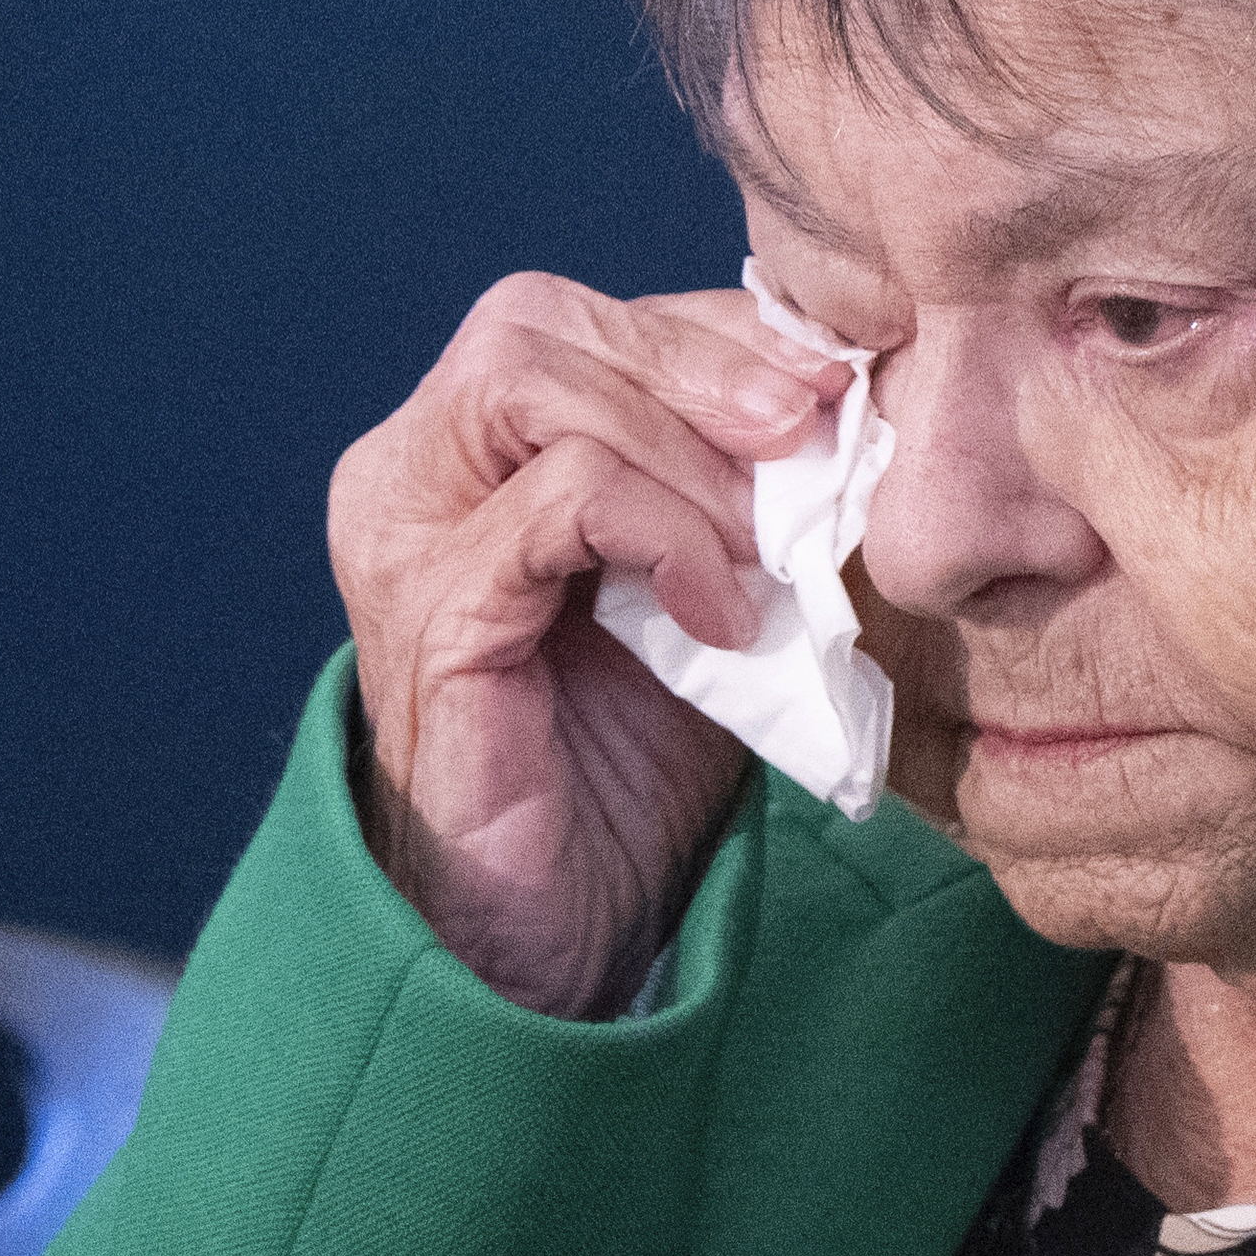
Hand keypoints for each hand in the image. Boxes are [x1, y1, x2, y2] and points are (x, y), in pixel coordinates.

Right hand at [329, 271, 848, 1017]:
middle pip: (541, 321)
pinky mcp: (430, 613)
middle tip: (811, 430)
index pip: (589, 322)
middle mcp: (408, 469)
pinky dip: (663, 533)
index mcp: (466, 446)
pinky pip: (555, 500)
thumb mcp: (708, 582)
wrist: (558, 934)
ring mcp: (402, 535)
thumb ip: (744, 482)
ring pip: (532, 379)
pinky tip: (723, 614)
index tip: (835, 385)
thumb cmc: (628, 756)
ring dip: (684, 446)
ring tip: (767, 540)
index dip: (719, 335)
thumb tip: (853, 390)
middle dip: (699, 361)